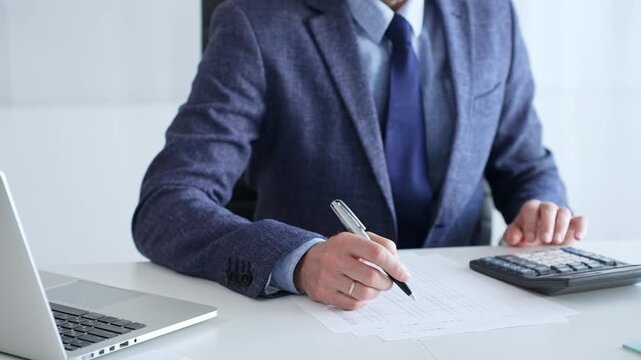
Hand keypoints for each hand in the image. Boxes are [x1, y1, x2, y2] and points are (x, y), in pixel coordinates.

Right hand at [294, 232, 409, 309]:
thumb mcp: (357, 239)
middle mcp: (335, 259)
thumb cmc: (339, 251)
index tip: (403, 274)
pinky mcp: (325, 294)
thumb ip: (381, 246)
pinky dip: (363, 301)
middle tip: (389, 282)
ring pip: (364, 293)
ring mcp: (328, 278)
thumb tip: (398, 265)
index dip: (394, 265)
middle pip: (372, 276)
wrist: (307, 262)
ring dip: (376, 292)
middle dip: (387, 282)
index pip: (376, 253)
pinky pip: (353, 304)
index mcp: (345, 241)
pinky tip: (360, 293)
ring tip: (374, 287)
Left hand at [503, 199, 587, 246]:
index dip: (530, 223)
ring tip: (557, 242)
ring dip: (561, 227)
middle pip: (549, 208)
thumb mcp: (516, 234)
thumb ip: (512, 235)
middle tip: (545, 240)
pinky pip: (581, 220)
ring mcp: (562, 214)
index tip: (530, 239)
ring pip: (564, 212)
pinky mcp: (574, 223)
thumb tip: (512, 238)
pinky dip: (581, 227)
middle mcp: (547, 208)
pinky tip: (578, 237)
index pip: (531, 209)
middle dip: (547, 224)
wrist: (540, 235)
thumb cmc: (527, 233)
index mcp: (531, 209)